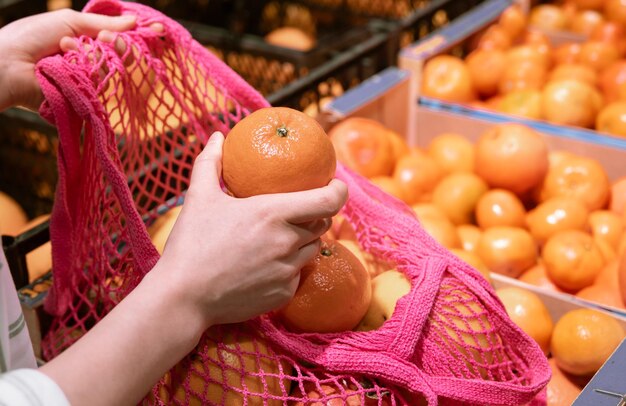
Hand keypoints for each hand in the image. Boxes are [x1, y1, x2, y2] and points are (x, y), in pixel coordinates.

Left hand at [0, 9, 136, 110]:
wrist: (7, 65)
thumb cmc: (31, 38)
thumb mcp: (70, 21)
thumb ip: (104, 24)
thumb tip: (134, 22)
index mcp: (87, 40)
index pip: (120, 39)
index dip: (138, 35)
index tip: (158, 30)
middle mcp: (91, 61)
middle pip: (124, 54)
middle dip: (116, 43)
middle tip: (102, 39)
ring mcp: (89, 80)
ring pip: (113, 69)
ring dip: (92, 55)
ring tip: (65, 48)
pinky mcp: (85, 98)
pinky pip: (101, 84)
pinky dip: (86, 71)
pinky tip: (68, 66)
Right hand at [152, 131, 347, 327]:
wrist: (182, 298)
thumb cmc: (191, 244)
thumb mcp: (199, 197)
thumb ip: (210, 162)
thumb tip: (218, 137)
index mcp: (273, 213)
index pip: (329, 200)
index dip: (339, 190)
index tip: (336, 184)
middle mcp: (287, 242)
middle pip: (322, 224)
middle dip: (317, 214)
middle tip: (300, 210)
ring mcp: (288, 271)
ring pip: (311, 250)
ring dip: (303, 241)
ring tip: (279, 237)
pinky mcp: (284, 294)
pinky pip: (297, 275)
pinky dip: (288, 268)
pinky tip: (265, 266)